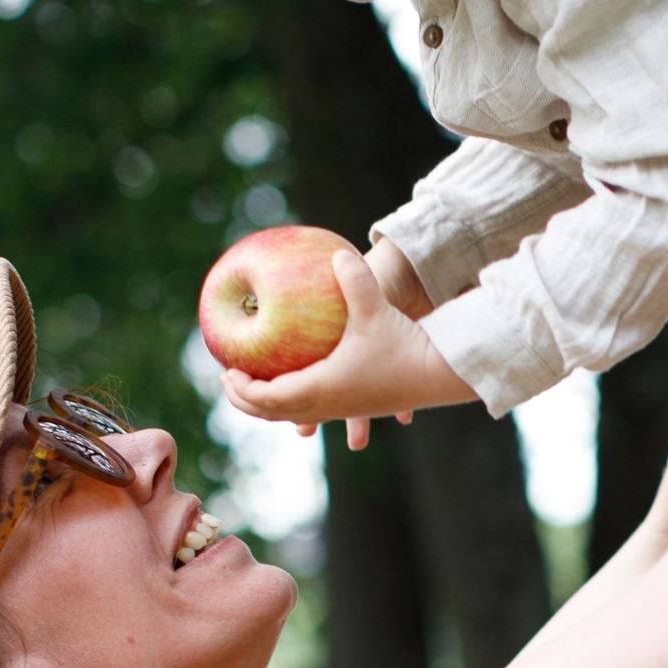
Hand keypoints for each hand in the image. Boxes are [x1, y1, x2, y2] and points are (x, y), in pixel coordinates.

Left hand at [222, 247, 473, 450]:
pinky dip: (294, 403)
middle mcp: (329, 404)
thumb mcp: (376, 309)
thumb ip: (356, 280)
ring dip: (269, 404)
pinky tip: (293, 390)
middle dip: (246, 400)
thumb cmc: (406, 344)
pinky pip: (315, 408)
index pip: (268, 397)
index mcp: (323, 387)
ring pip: (294, 413)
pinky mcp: (357, 404)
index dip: (242, 387)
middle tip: (228, 379)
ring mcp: (343, 407)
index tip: (226, 370)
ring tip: (253, 388)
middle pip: (273, 412)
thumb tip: (339, 254)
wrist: (440, 373)